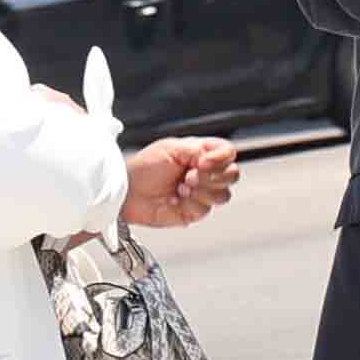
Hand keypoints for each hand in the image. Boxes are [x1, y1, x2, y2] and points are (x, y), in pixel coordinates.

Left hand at [117, 135, 240, 231]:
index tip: (202, 161)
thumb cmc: (143, 167)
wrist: (127, 191)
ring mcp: (201, 194)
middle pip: (232, 175)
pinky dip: (191, 204)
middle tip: (190, 175)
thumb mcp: (171, 148)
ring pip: (223, 195)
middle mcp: (205, 174)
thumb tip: (213, 159)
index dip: (221, 158)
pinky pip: (205, 209)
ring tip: (182, 187)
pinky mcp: (193, 211)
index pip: (228, 153)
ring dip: (202, 191)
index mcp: (201, 154)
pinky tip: (176, 199)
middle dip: (212, 176)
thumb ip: (198, 149)